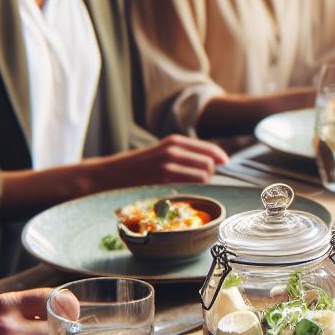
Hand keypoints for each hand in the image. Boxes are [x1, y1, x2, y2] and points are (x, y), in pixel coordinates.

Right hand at [89, 135, 228, 189]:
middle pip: (208, 163)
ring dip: (201, 184)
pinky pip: (189, 186)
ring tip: (189, 188)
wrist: (109, 174)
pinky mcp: (162, 180)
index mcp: (173, 141)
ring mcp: (168, 165)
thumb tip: (210, 164)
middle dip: (209, 174)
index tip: (225, 163)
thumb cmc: (136, 167)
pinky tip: (181, 193)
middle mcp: (173, 150)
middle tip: (200, 181)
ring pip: (202, 176)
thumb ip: (182, 156)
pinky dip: (191, 191)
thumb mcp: (160, 153)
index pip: (208, 149)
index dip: (219, 157)